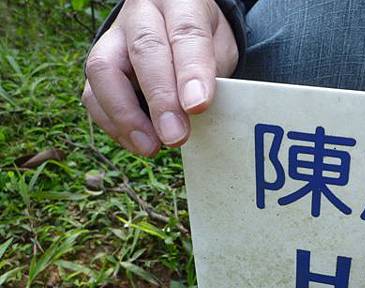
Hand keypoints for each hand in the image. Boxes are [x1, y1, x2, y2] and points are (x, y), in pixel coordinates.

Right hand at [82, 0, 238, 155]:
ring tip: (150, 147)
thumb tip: (198, 113)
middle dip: (160, 99)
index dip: (191, 72)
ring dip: (126, 116)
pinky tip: (138, 143)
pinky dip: (113, 124)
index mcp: (180, 2)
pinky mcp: (99, 65)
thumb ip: (213, 73)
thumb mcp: (222, 48)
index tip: (198, 106)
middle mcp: (142, 14)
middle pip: (144, 50)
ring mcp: (113, 38)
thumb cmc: (204, 41)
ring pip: (104, 70)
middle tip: (175, 136)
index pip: (187, 33)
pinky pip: (93, 94)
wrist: (179, 27)